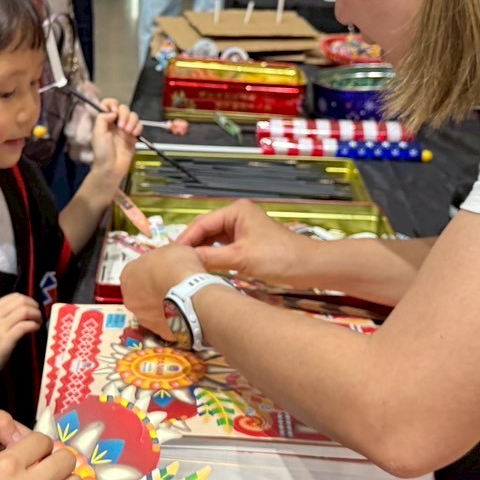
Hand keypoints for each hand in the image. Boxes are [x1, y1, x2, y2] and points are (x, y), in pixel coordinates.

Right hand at [0, 293, 42, 381]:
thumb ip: (4, 315)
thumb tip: (26, 310)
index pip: (15, 296)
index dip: (29, 301)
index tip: (34, 309)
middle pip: (21, 301)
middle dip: (35, 307)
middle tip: (38, 316)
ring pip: (24, 311)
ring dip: (36, 316)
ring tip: (38, 323)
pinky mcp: (5, 340)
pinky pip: (24, 326)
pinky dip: (34, 325)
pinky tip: (35, 330)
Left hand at [89, 97, 140, 182]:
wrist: (111, 168)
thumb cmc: (102, 152)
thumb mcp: (98, 133)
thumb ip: (103, 119)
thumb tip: (113, 112)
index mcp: (105, 121)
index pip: (108, 104)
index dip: (112, 104)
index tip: (114, 112)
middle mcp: (115, 123)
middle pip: (123, 108)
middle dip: (124, 115)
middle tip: (121, 127)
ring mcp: (125, 129)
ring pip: (133, 115)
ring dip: (132, 121)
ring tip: (128, 132)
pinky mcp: (134, 136)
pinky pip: (139, 126)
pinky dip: (138, 127)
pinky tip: (134, 135)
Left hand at [120, 244, 206, 340]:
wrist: (189, 292)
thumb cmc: (177, 267)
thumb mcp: (172, 249)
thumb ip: (163, 257)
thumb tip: (170, 261)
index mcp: (128, 274)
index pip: (135, 272)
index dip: (150, 271)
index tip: (163, 271)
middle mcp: (130, 298)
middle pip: (140, 294)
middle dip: (154, 291)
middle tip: (171, 286)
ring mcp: (142, 317)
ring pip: (151, 311)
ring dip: (163, 307)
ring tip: (182, 301)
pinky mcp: (157, 331)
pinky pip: (165, 324)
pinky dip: (173, 321)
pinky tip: (186, 313)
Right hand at [177, 198, 317, 284]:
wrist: (308, 267)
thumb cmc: (278, 258)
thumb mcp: (240, 259)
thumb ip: (210, 258)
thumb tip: (185, 261)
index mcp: (236, 211)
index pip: (202, 223)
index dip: (185, 239)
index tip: (171, 256)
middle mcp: (237, 216)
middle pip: (206, 231)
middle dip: (191, 246)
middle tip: (175, 263)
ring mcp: (242, 229)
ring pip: (213, 240)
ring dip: (201, 252)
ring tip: (185, 267)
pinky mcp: (246, 242)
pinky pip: (222, 248)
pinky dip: (213, 257)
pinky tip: (203, 268)